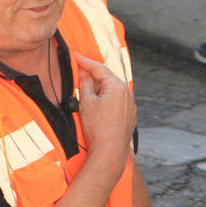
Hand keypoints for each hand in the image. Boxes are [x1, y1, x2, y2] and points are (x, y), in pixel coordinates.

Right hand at [72, 52, 134, 171]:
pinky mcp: (130, 115)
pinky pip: (117, 102)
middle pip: (106, 79)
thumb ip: (85, 83)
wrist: (110, 150)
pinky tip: (98, 108)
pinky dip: (107, 101)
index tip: (75, 56)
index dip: (85, 61)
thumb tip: (84, 74)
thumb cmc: (98, 128)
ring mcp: (130, 105)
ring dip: (99, 90)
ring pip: (112, 91)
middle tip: (78, 75)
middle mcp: (127, 93)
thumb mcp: (86, 102)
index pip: (98, 68)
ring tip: (86, 95)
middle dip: (92, 77)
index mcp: (117, 86)